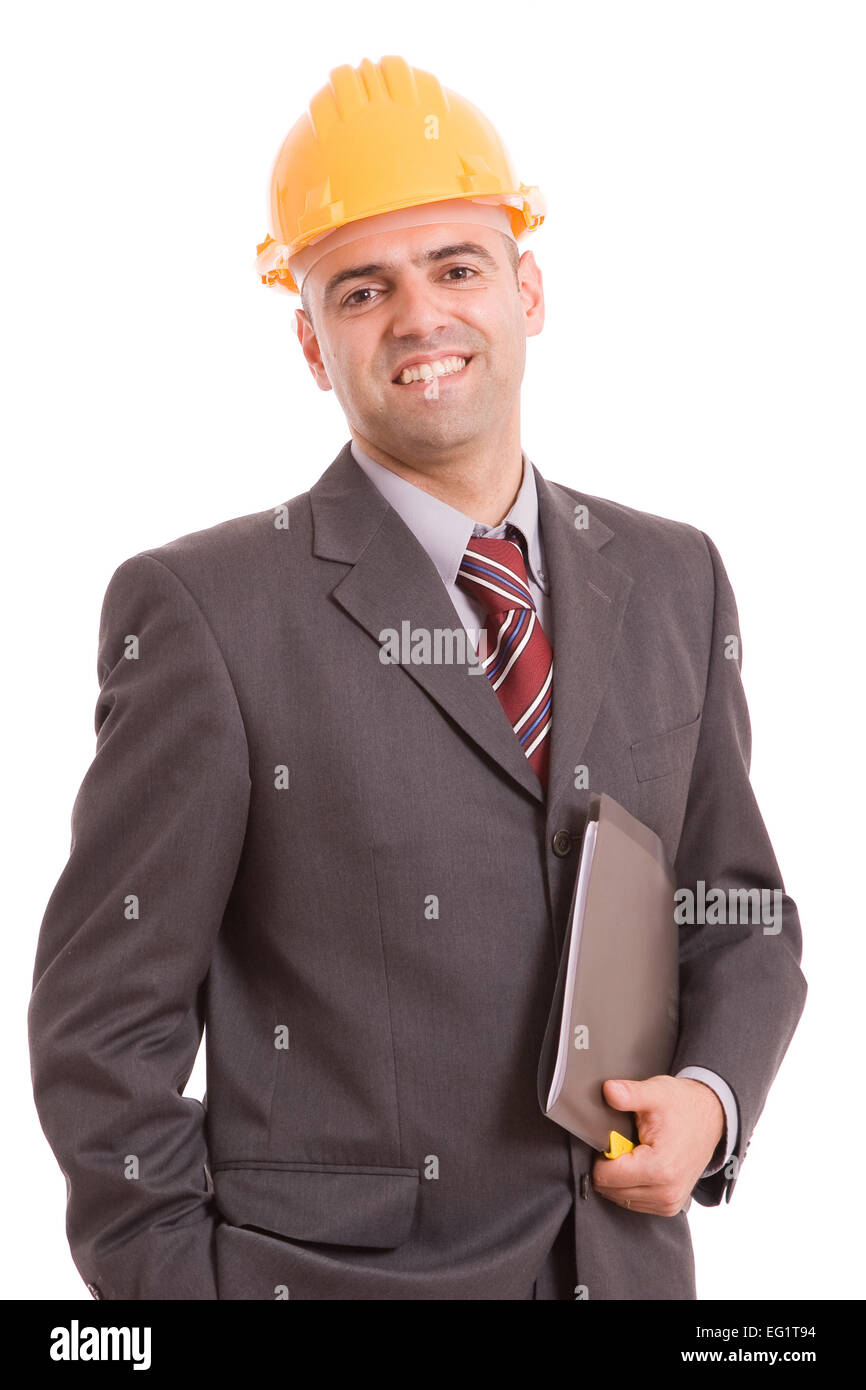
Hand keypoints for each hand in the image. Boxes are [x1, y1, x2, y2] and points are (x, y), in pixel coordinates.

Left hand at [591, 1076, 724, 1215]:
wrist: (711, 1118)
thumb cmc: (684, 1106)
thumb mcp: (656, 1092)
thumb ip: (630, 1093)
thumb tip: (609, 1090)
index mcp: (660, 1168)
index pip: (605, 1176)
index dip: (602, 1154)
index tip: (615, 1138)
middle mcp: (666, 1192)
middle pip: (610, 1189)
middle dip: (611, 1166)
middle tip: (627, 1143)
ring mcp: (669, 1203)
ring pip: (620, 1198)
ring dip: (621, 1177)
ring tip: (637, 1152)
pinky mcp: (669, 1206)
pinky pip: (634, 1202)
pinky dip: (631, 1185)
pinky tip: (642, 1164)